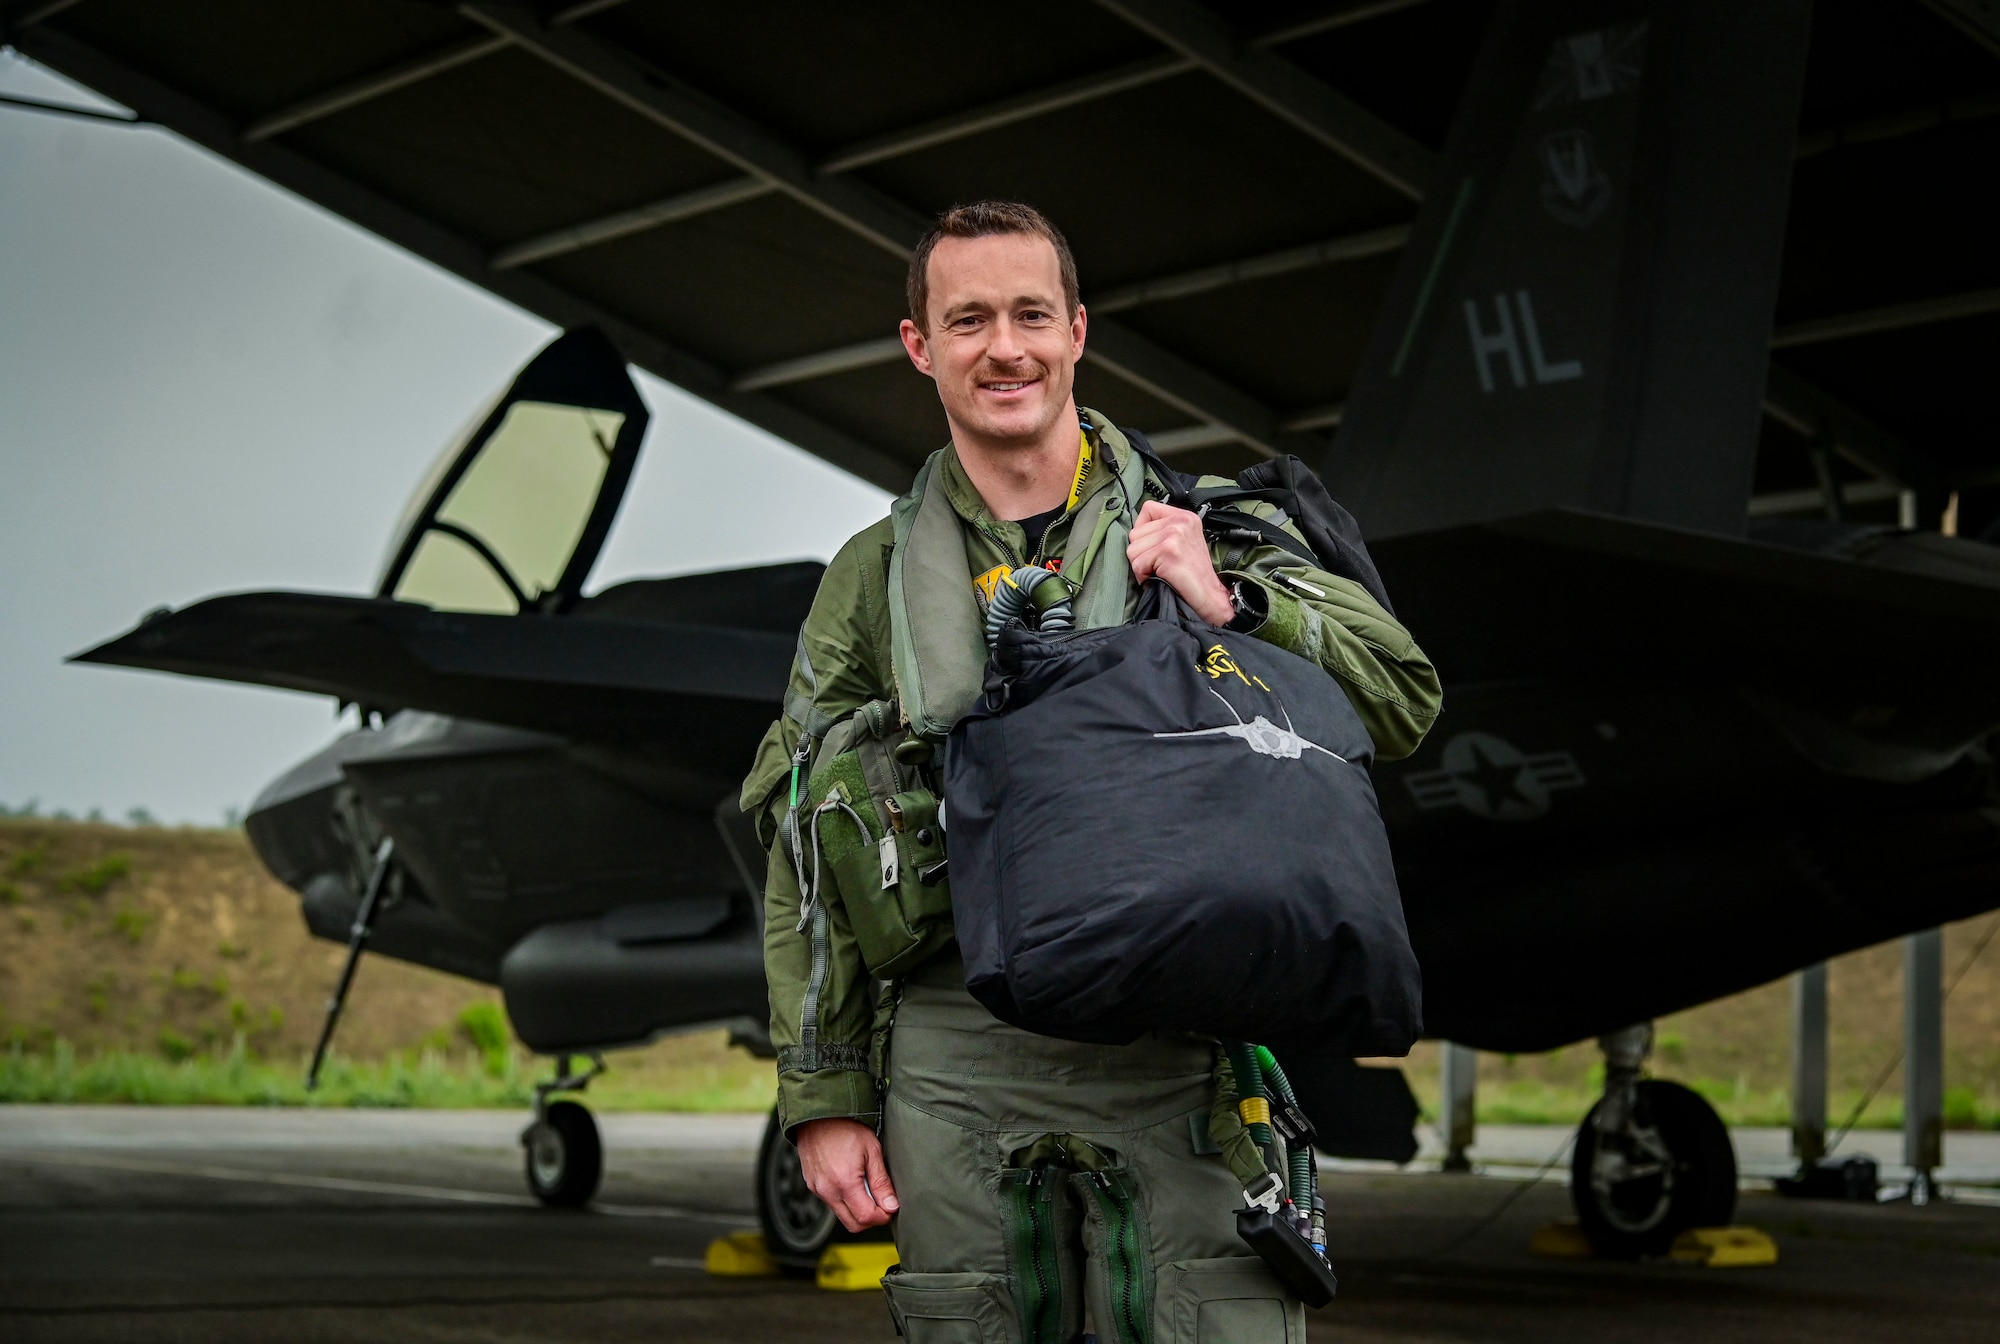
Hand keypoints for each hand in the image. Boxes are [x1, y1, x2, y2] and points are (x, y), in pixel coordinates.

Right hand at [795, 1117, 898, 1230]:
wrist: (818, 1114)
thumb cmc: (846, 1127)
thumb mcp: (872, 1151)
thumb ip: (881, 1182)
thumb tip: (892, 1206)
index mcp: (844, 1182)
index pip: (866, 1217)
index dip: (883, 1216)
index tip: (891, 1206)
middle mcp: (827, 1191)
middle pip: (853, 1225)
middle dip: (871, 1219)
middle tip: (882, 1202)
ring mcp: (817, 1190)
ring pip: (842, 1215)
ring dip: (857, 1210)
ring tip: (867, 1186)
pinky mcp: (812, 1186)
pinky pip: (832, 1204)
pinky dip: (845, 1200)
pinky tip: (852, 1182)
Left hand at [1127, 500, 1232, 624]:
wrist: (1210, 596)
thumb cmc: (1194, 574)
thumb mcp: (1184, 541)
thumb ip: (1164, 530)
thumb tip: (1136, 531)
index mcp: (1185, 516)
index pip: (1147, 509)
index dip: (1143, 530)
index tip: (1153, 546)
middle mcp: (1180, 521)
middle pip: (1135, 533)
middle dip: (1141, 553)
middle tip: (1160, 564)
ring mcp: (1174, 534)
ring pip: (1133, 549)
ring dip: (1142, 566)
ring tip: (1161, 571)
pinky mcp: (1168, 551)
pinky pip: (1138, 564)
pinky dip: (1144, 576)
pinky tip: (1161, 577)